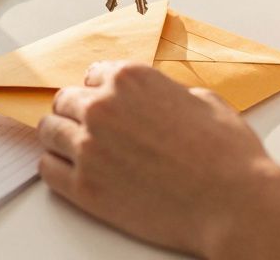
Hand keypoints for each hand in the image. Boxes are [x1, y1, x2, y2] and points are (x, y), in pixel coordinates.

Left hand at [38, 62, 279, 258]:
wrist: (233, 203)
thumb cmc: (227, 154)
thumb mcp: (203, 100)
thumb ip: (166, 93)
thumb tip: (158, 100)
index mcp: (130, 79)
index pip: (92, 75)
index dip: (99, 90)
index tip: (102, 102)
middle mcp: (102, 107)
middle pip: (65, 101)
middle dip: (77, 112)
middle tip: (88, 127)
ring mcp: (89, 148)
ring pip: (49, 132)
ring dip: (61, 137)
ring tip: (74, 149)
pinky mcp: (84, 188)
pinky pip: (47, 169)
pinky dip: (55, 167)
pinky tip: (69, 170)